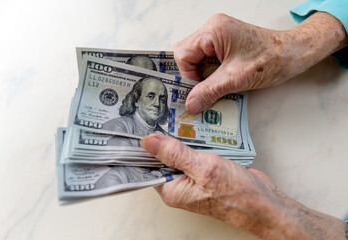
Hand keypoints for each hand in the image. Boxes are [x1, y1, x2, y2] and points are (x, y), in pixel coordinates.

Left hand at [141, 134, 346, 239]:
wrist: (264, 203)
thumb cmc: (236, 193)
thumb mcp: (202, 169)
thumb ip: (174, 154)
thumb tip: (148, 141)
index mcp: (171, 189)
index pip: (147, 166)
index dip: (144, 146)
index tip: (142, 124)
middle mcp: (179, 185)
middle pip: (163, 157)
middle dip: (164, 137)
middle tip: (162, 113)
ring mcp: (193, 177)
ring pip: (181, 152)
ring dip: (182, 137)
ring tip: (178, 115)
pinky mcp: (206, 171)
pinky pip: (195, 153)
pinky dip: (196, 141)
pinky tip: (197, 127)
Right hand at [173, 12, 347, 113]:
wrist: (293, 54)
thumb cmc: (270, 60)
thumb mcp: (236, 79)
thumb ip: (209, 91)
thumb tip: (190, 104)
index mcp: (213, 31)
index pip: (183, 54)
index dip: (186, 75)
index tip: (196, 92)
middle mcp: (213, 29)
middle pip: (186, 55)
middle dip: (191, 75)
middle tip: (200, 91)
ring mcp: (218, 35)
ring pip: (195, 58)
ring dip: (201, 76)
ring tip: (211, 88)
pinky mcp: (224, 43)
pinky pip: (206, 59)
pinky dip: (208, 74)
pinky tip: (218, 83)